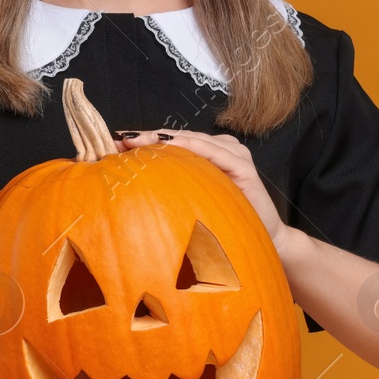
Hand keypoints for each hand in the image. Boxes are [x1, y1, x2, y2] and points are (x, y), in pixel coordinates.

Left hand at [115, 129, 289, 250]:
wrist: (263, 240)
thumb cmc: (223, 223)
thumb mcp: (191, 201)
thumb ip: (170, 187)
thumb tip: (131, 186)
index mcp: (207, 153)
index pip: (171, 142)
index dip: (144, 141)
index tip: (115, 144)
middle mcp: (220, 148)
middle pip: (178, 138)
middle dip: (148, 138)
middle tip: (120, 140)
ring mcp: (233, 154)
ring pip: (192, 140)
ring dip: (163, 139)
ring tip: (137, 141)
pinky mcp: (243, 165)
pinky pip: (213, 152)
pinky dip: (192, 147)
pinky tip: (171, 145)